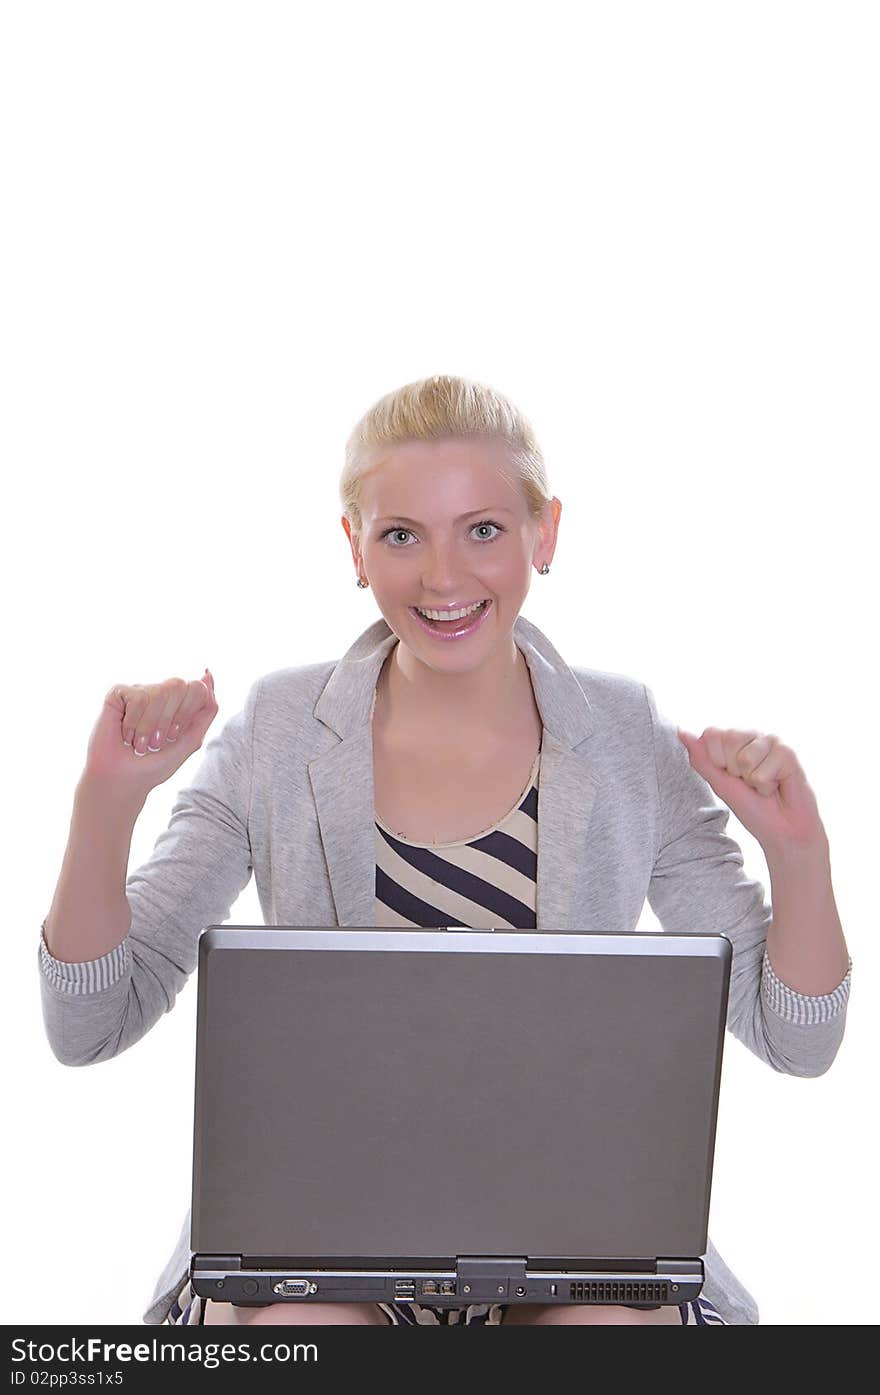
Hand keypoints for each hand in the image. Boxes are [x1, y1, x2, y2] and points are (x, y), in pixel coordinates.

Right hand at [81, 669, 218, 798]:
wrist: (123, 780)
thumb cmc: (155, 764)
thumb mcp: (191, 740)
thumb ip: (207, 709)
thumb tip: (208, 674)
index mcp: (180, 703)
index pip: (197, 688)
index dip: (186, 713)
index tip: (172, 737)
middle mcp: (161, 693)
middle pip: (179, 685)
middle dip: (169, 719)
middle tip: (156, 742)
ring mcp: (140, 691)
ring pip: (158, 691)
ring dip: (149, 725)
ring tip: (140, 742)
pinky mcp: (118, 693)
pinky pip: (136, 696)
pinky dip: (133, 721)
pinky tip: (125, 734)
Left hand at [676, 726, 827, 859]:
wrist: (781, 830)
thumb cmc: (752, 808)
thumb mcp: (720, 784)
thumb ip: (702, 759)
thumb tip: (681, 731)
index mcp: (734, 740)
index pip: (711, 733)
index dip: (717, 760)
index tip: (731, 776)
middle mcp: (753, 735)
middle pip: (729, 739)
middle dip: (735, 770)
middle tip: (750, 782)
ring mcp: (771, 741)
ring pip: (745, 757)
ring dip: (753, 780)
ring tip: (764, 785)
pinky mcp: (788, 752)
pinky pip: (763, 769)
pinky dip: (767, 785)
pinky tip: (778, 785)